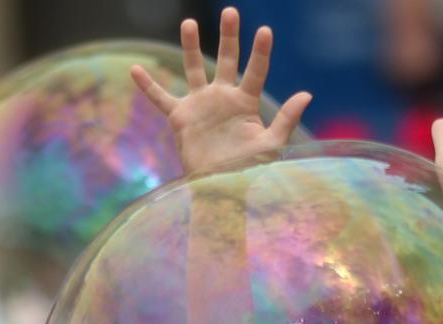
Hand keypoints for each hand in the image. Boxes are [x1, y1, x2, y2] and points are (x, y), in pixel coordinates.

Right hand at [131, 7, 311, 175]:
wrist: (219, 188)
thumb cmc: (248, 170)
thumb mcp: (271, 145)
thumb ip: (286, 118)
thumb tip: (307, 94)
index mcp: (246, 102)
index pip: (255, 71)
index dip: (260, 51)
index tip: (264, 31)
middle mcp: (223, 97)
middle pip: (227, 59)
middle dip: (229, 36)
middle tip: (230, 12)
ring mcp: (200, 104)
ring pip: (194, 69)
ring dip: (191, 46)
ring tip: (189, 23)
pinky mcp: (180, 117)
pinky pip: (160, 98)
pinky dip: (147, 86)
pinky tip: (135, 69)